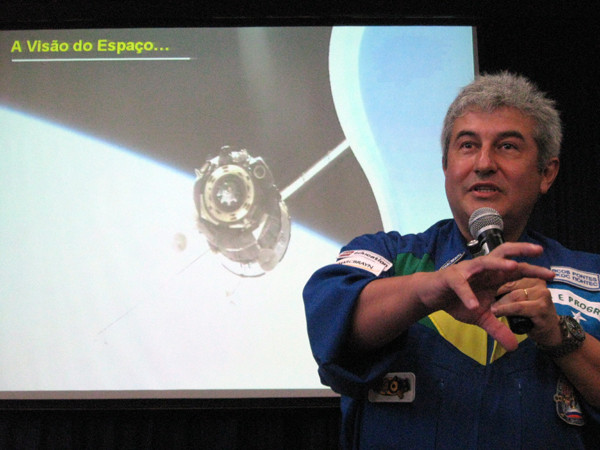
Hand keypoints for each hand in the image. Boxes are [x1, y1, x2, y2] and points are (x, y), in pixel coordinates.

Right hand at [418, 243, 554, 350]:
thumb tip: (514, 347)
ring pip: (484, 261)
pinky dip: (467, 295)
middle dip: (521, 250)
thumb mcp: (481, 317)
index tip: (552, 275)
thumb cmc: (456, 301)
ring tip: (513, 268)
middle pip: (504, 253)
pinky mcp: (451, 278)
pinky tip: (474, 305)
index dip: (533, 270)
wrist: (431, 296)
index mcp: (492, 276)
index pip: (516, 269)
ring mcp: (466, 271)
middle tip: (538, 251)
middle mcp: (482, 269)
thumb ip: (498, 329)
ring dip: (498, 264)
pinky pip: (461, 285)